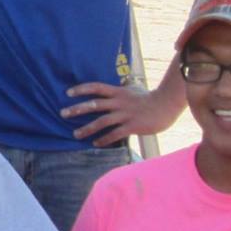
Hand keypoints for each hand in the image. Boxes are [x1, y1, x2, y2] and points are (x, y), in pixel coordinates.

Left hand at [62, 80, 179, 145]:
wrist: (167, 105)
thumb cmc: (150, 98)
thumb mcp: (133, 90)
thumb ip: (121, 91)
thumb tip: (111, 89)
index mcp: (118, 92)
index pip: (96, 87)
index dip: (82, 89)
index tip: (68, 92)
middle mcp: (119, 102)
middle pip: (94, 104)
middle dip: (77, 109)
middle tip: (63, 114)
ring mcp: (125, 114)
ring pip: (102, 121)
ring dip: (87, 128)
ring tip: (75, 134)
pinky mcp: (132, 126)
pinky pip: (115, 134)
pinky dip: (104, 139)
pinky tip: (96, 143)